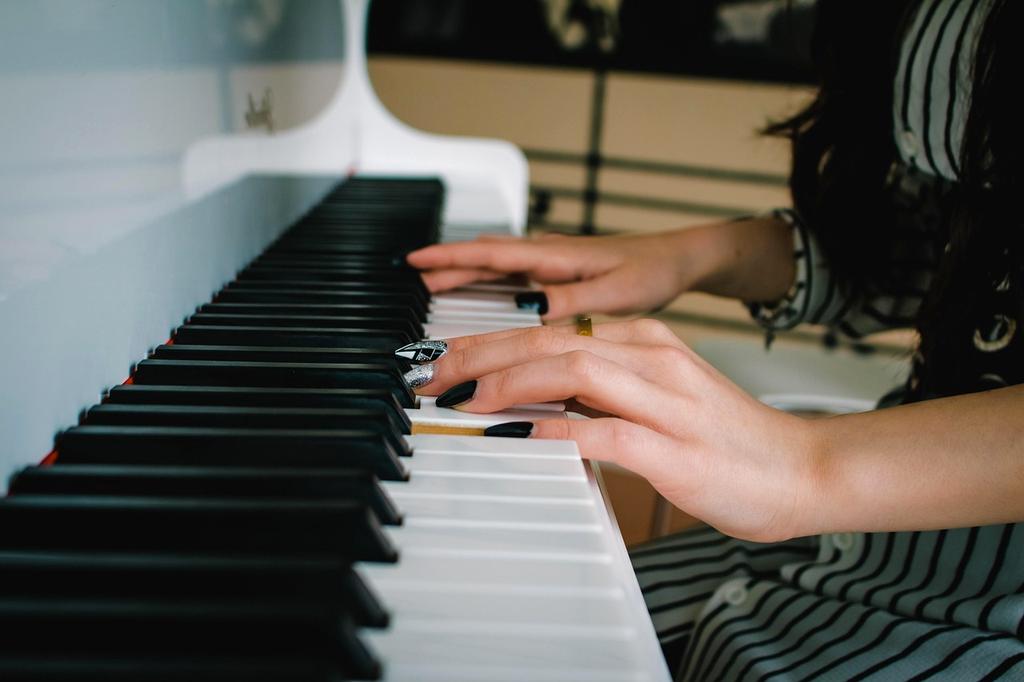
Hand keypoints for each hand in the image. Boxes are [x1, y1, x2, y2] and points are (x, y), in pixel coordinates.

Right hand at [406, 229, 716, 319]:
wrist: (679, 260)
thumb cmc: (652, 271)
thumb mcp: (614, 294)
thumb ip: (572, 302)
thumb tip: (530, 314)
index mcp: (555, 256)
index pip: (492, 253)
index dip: (451, 258)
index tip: (417, 262)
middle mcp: (549, 253)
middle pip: (486, 257)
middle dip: (448, 266)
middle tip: (413, 280)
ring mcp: (554, 261)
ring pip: (498, 263)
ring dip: (466, 271)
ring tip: (435, 284)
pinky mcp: (562, 270)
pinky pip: (514, 271)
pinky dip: (490, 276)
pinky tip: (485, 287)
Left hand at [410, 320, 823, 542]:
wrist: (803, 469)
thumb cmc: (728, 440)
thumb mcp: (660, 397)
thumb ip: (605, 393)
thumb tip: (539, 401)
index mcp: (648, 342)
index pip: (555, 329)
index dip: (493, 341)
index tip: (449, 358)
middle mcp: (654, 358)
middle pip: (553, 339)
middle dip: (483, 352)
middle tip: (433, 372)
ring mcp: (666, 401)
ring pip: (574, 370)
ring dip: (508, 381)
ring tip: (462, 399)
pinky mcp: (675, 448)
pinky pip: (604, 431)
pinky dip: (555, 431)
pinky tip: (517, 436)